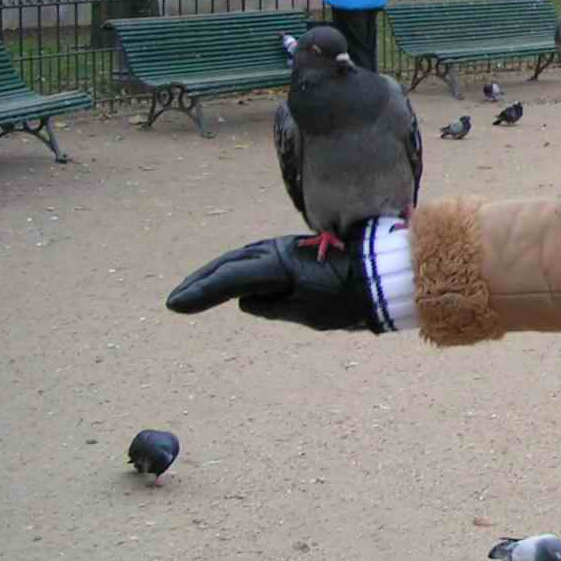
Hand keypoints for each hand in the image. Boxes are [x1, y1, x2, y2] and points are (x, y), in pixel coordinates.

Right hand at [166, 230, 375, 330]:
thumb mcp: (310, 312)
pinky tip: (231, 281)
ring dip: (217, 273)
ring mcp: (286, 248)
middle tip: (176, 300)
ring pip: (243, 259)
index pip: (230, 279)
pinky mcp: (295, 252)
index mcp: (279, 266)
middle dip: (202, 281)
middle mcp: (278, 251)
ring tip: (195, 290)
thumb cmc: (352, 297)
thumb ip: (273, 306)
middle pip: (230, 264)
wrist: (385, 274)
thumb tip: (244, 300)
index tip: (174, 306)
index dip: (201, 293)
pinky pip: (259, 259)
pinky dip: (238, 269)